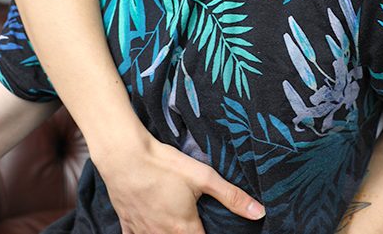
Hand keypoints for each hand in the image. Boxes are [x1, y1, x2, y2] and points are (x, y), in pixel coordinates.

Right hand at [94, 137, 264, 233]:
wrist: (124, 156)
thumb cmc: (164, 165)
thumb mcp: (203, 177)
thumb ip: (232, 197)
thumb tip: (258, 212)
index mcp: (183, 228)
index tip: (215, 228)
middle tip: (195, 224)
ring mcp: (141, 231)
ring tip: (178, 225)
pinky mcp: (127, 223)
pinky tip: (151, 228)